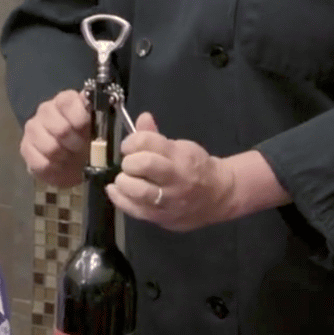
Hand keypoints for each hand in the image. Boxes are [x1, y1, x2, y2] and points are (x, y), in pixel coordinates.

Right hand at [20, 89, 91, 187]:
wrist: (73, 163)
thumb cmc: (88, 141)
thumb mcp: (99, 128)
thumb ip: (100, 115)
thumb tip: (105, 104)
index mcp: (66, 100)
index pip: (67, 101)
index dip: (80, 118)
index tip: (88, 130)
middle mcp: (46, 110)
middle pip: (61, 129)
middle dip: (74, 143)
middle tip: (80, 148)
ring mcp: (33, 128)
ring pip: (50, 147)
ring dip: (64, 157)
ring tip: (69, 156)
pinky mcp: (25, 148)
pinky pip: (41, 162)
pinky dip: (53, 168)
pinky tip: (58, 165)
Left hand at [108, 113, 235, 231]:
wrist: (218, 196)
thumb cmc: (196, 168)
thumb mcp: (181, 147)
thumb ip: (156, 136)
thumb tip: (142, 117)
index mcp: (180, 156)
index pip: (148, 142)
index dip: (133, 141)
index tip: (129, 146)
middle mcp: (175, 178)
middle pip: (143, 164)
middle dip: (129, 162)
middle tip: (130, 164)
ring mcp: (168, 200)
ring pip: (137, 190)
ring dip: (124, 181)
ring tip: (126, 178)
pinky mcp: (160, 217)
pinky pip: (133, 209)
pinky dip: (118, 198)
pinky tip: (115, 190)